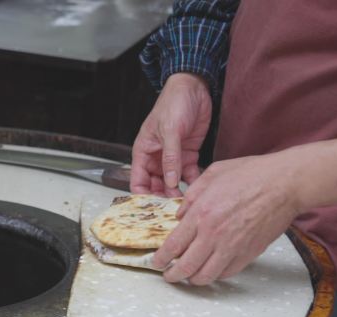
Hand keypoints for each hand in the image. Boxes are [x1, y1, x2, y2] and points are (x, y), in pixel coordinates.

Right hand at [131, 73, 211, 196]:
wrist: (194, 88)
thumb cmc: (173, 103)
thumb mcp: (170, 131)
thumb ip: (170, 158)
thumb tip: (170, 182)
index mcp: (144, 151)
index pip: (138, 180)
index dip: (143, 195)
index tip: (152, 208)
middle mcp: (156, 157)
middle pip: (155, 185)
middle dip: (163, 197)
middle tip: (174, 208)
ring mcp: (173, 157)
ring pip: (173, 182)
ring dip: (179, 192)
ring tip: (187, 202)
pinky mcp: (188, 154)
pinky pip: (189, 174)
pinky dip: (193, 182)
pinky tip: (199, 189)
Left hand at [152, 154, 301, 284]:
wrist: (284, 184)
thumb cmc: (250, 175)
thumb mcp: (211, 175)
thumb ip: (190, 196)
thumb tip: (179, 215)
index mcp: (201, 214)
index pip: (173, 246)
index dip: (160, 259)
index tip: (155, 263)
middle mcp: (214, 235)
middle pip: (186, 267)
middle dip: (173, 275)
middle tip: (168, 275)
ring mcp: (233, 247)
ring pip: (207, 276)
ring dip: (193, 279)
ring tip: (188, 276)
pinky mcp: (249, 253)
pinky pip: (227, 273)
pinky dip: (215, 275)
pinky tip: (210, 269)